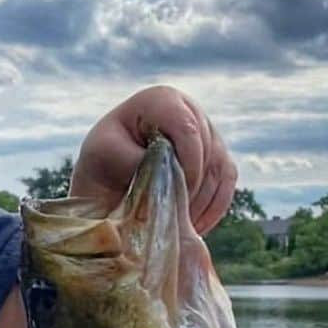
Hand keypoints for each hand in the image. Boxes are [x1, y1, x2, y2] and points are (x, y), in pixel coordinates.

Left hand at [69, 85, 235, 234]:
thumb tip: (164, 172)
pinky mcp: (216, 157)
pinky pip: (226, 183)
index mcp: (161, 100)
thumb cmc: (101, 160)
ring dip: (201, 202)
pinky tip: (192, 227)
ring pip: (220, 169)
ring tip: (177, 226)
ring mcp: (207, 133)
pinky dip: (213, 208)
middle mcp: (190, 110)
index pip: (188, 129)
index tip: (171, 194)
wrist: (105, 177)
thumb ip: (133, 157)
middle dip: (191, 188)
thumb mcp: (103, 154)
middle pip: (207, 151)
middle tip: (171, 217)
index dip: (186, 164)